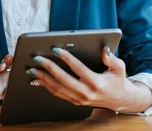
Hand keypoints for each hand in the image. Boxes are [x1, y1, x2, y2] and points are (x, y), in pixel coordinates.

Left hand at [27, 47, 151, 112]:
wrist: (119, 99)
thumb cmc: (118, 80)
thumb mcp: (119, 68)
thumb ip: (111, 58)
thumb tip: (104, 49)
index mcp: (97, 82)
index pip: (78, 68)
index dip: (66, 58)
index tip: (55, 50)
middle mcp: (86, 92)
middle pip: (63, 79)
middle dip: (48, 68)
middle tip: (37, 59)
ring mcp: (79, 99)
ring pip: (57, 88)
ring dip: (43, 78)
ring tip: (32, 69)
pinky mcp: (75, 102)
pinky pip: (58, 94)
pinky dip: (46, 86)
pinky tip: (38, 80)